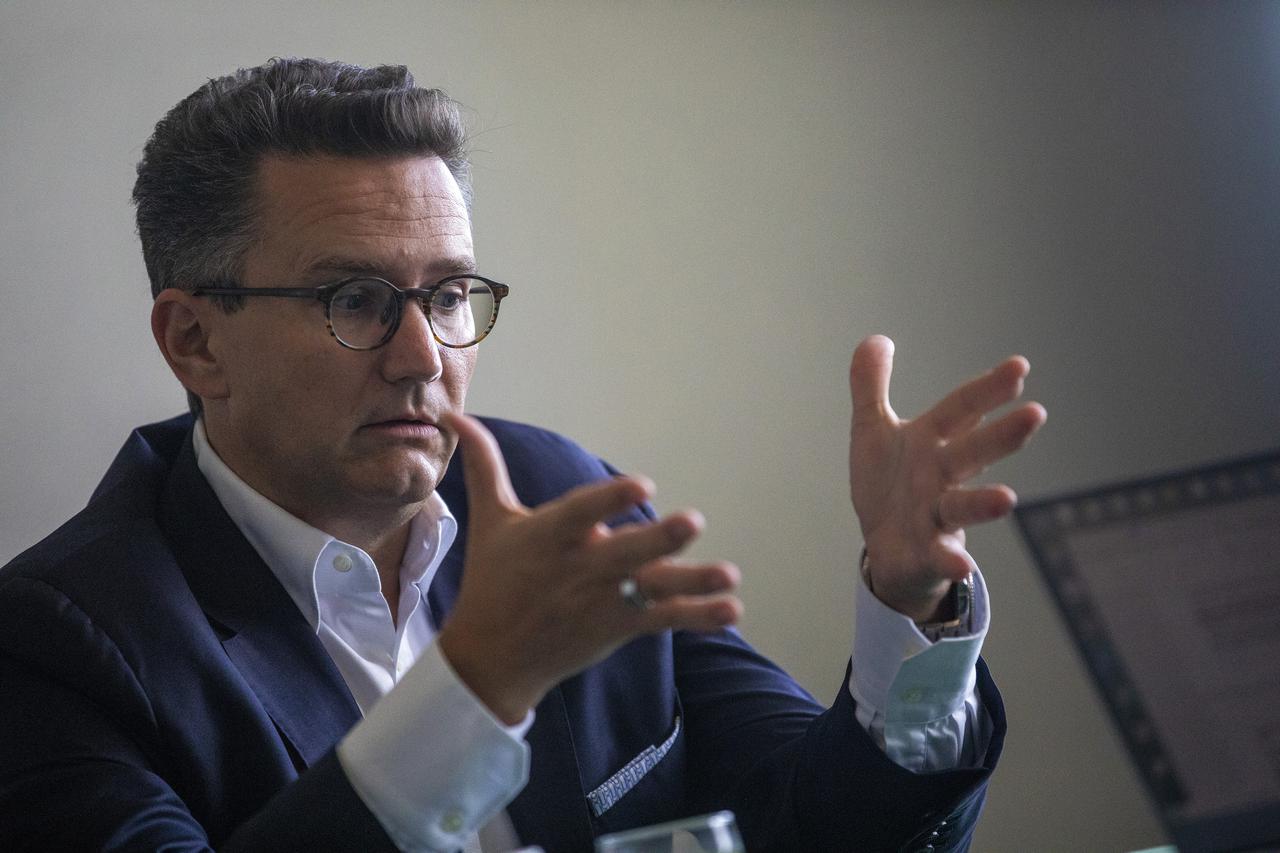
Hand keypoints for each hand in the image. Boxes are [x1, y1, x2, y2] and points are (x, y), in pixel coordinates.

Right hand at [436, 413, 741, 723]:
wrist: (490, 658)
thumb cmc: (493, 579)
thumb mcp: (489, 520)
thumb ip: (485, 465)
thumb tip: (455, 416)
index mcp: (548, 537)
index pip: (581, 514)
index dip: (611, 499)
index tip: (643, 484)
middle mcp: (578, 569)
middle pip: (624, 553)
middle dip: (659, 540)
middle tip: (694, 521)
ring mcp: (601, 602)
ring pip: (651, 590)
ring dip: (691, 583)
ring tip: (730, 575)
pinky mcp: (617, 628)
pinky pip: (663, 620)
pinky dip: (698, 616)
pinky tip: (732, 609)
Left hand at [849, 335, 1045, 621]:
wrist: (887, 548)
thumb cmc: (889, 484)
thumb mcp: (873, 431)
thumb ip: (871, 386)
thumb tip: (876, 338)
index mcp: (931, 441)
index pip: (962, 409)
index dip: (987, 389)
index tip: (1020, 366)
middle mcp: (941, 476)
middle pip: (972, 452)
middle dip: (1002, 434)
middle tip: (1037, 414)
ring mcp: (938, 515)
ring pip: (964, 506)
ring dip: (984, 503)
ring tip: (1007, 498)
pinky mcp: (927, 552)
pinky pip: (941, 557)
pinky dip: (951, 561)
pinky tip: (963, 566)